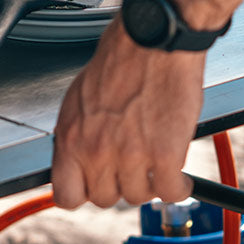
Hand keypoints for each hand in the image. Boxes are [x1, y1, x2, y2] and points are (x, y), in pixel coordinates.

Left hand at [51, 19, 204, 207]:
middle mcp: (96, 151)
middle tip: (130, 168)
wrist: (151, 43)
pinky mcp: (165, 155)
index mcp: (70, 137)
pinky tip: (178, 175)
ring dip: (148, 184)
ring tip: (155, 165)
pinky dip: (177, 188)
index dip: (82, 193)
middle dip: (118, 184)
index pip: (66, 195)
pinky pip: (170, 192)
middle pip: (104, 199)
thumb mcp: (79, 100)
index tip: (93, 186)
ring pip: (138, 197)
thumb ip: (77, 135)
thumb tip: (78, 158)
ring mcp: (130, 156)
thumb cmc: (119, 62)